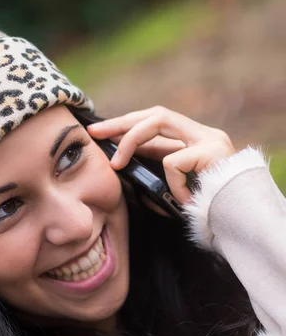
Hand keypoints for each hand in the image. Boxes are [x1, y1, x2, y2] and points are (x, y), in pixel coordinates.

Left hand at [87, 106, 234, 206]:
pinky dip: (170, 183)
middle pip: (155, 113)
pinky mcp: (213, 152)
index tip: (100, 133)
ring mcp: (210, 139)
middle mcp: (203, 134)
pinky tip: (183, 201)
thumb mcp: (174, 189)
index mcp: (194, 142)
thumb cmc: (206, 211)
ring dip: (131, 140)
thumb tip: (122, 165)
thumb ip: (156, 174)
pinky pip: (173, 163)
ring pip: (159, 121)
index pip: (156, 123)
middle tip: (95, 134)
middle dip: (121, 122)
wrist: (240, 222)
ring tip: (117, 164)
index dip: (127, 125)